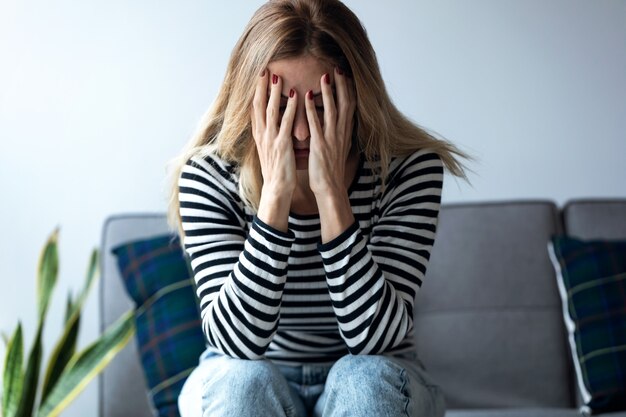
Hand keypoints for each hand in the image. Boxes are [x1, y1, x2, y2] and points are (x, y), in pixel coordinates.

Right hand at [251, 70, 297, 198]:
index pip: (254, 108)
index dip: (255, 91)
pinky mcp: (282, 145)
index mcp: (259, 135)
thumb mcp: (269, 149)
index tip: (259, 76)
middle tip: (264, 69)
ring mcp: (271, 139)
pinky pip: (286, 122)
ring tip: (277, 76)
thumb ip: (269, 134)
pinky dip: (290, 107)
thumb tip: (270, 123)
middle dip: (260, 86)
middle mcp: (262, 134)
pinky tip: (295, 95)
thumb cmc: (276, 170)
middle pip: (258, 105)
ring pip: (270, 110)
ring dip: (274, 92)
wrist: (276, 189)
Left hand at [305, 67, 355, 196]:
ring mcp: (331, 139)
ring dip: (329, 92)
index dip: (349, 89)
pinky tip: (308, 96)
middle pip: (345, 104)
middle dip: (342, 85)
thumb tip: (339, 122)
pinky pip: (316, 124)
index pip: (350, 106)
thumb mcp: (338, 147)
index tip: (345, 74)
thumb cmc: (330, 168)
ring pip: (333, 111)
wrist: (330, 188)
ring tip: (325, 76)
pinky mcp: (320, 146)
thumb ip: (338, 132)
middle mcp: (340, 133)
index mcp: (344, 133)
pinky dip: (312, 109)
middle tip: (339, 68)